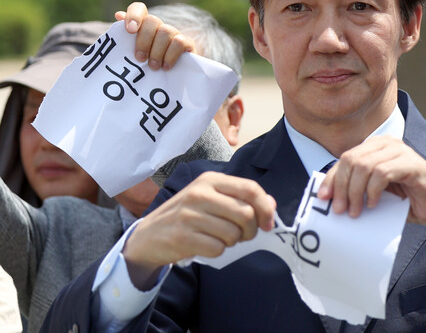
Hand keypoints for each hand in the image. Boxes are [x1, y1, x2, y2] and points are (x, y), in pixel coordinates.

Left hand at [115, 2, 195, 70]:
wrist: (169, 84)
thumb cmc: (145, 69)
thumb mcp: (131, 56)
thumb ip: (124, 37)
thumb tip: (119, 15)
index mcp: (143, 26)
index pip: (139, 9)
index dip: (134, 16)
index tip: (130, 31)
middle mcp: (159, 27)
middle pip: (152, 20)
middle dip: (144, 40)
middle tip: (140, 59)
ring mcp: (174, 34)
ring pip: (165, 31)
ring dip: (157, 51)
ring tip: (153, 67)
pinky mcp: (187, 44)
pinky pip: (179, 42)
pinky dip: (170, 55)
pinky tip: (166, 67)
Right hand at [122, 172, 275, 289]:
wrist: (148, 236)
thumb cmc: (187, 216)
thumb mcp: (212, 199)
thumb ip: (241, 199)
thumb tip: (271, 205)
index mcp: (210, 180)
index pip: (250, 188)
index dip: (265, 207)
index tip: (268, 223)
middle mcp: (200, 193)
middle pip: (245, 213)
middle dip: (250, 230)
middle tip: (242, 235)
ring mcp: (189, 215)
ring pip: (233, 234)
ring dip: (232, 242)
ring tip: (219, 238)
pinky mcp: (183, 236)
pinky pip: (217, 248)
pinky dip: (217, 251)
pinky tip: (206, 245)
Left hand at [317, 136, 425, 249]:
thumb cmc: (408, 200)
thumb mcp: (377, 193)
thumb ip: (358, 188)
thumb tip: (328, 197)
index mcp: (375, 147)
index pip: (345, 159)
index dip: (331, 179)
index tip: (323, 199)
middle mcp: (386, 143)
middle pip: (351, 160)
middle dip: (341, 187)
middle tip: (340, 210)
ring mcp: (400, 151)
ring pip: (364, 166)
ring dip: (355, 192)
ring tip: (356, 211)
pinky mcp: (412, 163)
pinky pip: (382, 172)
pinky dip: (373, 190)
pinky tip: (373, 204)